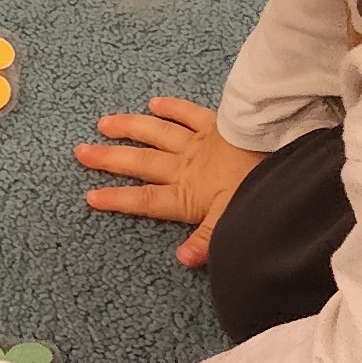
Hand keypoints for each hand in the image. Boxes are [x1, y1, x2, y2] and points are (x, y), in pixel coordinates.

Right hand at [73, 93, 258, 270]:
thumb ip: (206, 240)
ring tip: (103, 123)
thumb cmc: (257, 190)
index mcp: (186, 194)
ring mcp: (197, 142)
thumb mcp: (232, 221)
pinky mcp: (214, 124)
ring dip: (128, 128)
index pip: (145, 199)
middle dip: (109, 158)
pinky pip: (187, 113)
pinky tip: (154, 103)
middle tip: (81, 152)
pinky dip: (171, 107)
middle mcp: (183, 166)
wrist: (280, 153)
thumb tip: (181, 258)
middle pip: (140, 162)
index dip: (117, 198)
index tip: (90, 196)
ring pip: (155, 133)